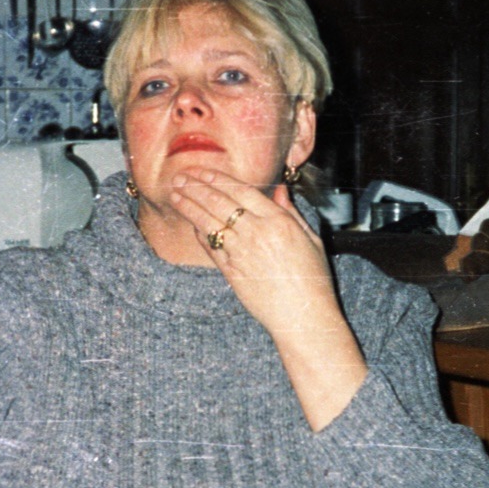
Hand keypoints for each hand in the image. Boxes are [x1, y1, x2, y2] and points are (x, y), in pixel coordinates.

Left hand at [168, 169, 335, 333]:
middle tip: (181, 176)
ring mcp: (242, 252)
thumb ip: (292, 212)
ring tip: (175, 194)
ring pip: (209, 222)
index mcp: (279, 222)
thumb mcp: (311, 240)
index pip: (243, 191)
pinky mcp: (231, 271)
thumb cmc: (313, 279)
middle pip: (220, 202)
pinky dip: (200, 232)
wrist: (303, 316)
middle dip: (197, 187)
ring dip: (189, 206)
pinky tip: (191, 223)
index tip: (203, 171)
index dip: (219, 179)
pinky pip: (210, 246)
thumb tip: (280, 190)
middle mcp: (258, 233)